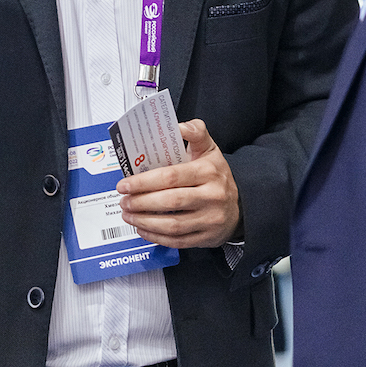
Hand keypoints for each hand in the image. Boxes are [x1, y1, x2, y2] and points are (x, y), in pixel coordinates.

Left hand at [116, 119, 240, 247]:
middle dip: (140, 202)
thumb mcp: (210, 150)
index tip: (125, 183)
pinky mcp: (207, 237)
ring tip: (128, 214)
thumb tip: (178, 125)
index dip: (144, 181)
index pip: (171, 176)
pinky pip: (177, 241)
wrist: (242, 206)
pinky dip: (156, 237)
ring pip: (172, 224)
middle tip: (123, 200)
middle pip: (170, 201)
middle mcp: (211, 196)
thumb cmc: (217, 175)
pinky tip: (142, 228)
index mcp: (208, 171)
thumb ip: (195, 132)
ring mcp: (210, 219)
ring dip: (144, 221)